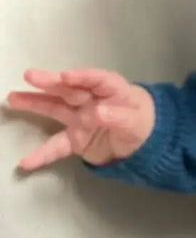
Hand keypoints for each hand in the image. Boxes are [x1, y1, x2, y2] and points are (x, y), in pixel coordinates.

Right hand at [5, 68, 154, 170]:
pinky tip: (26, 162)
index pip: (98, 80)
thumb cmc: (141, 123)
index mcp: (112, 91)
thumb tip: (97, 112)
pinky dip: (42, 154)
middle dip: (51, 83)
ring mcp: (80, 119)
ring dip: (35, 103)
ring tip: (13, 97)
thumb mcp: (135, 121)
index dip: (82, 77)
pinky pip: (57, 145)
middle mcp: (91, 101)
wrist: (141, 143)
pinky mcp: (74, 138)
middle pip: (70, 90)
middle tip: (30, 75)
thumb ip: (118, 116)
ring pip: (56, 109)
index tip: (65, 76)